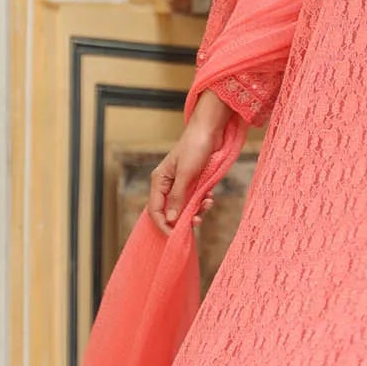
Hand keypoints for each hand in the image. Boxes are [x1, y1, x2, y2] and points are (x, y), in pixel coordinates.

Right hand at [148, 92, 231, 236]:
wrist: (211, 130)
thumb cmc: (195, 147)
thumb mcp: (186, 174)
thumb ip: (178, 198)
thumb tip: (171, 220)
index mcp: (160, 181)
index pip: (155, 209)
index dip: (164, 224)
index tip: (175, 235)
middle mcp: (168, 184)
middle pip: (171, 210)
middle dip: (184, 218)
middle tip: (198, 221)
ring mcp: (182, 184)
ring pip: (186, 207)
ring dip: (197, 209)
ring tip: (208, 204)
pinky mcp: (195, 182)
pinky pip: (196, 199)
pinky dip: (204, 201)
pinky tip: (211, 197)